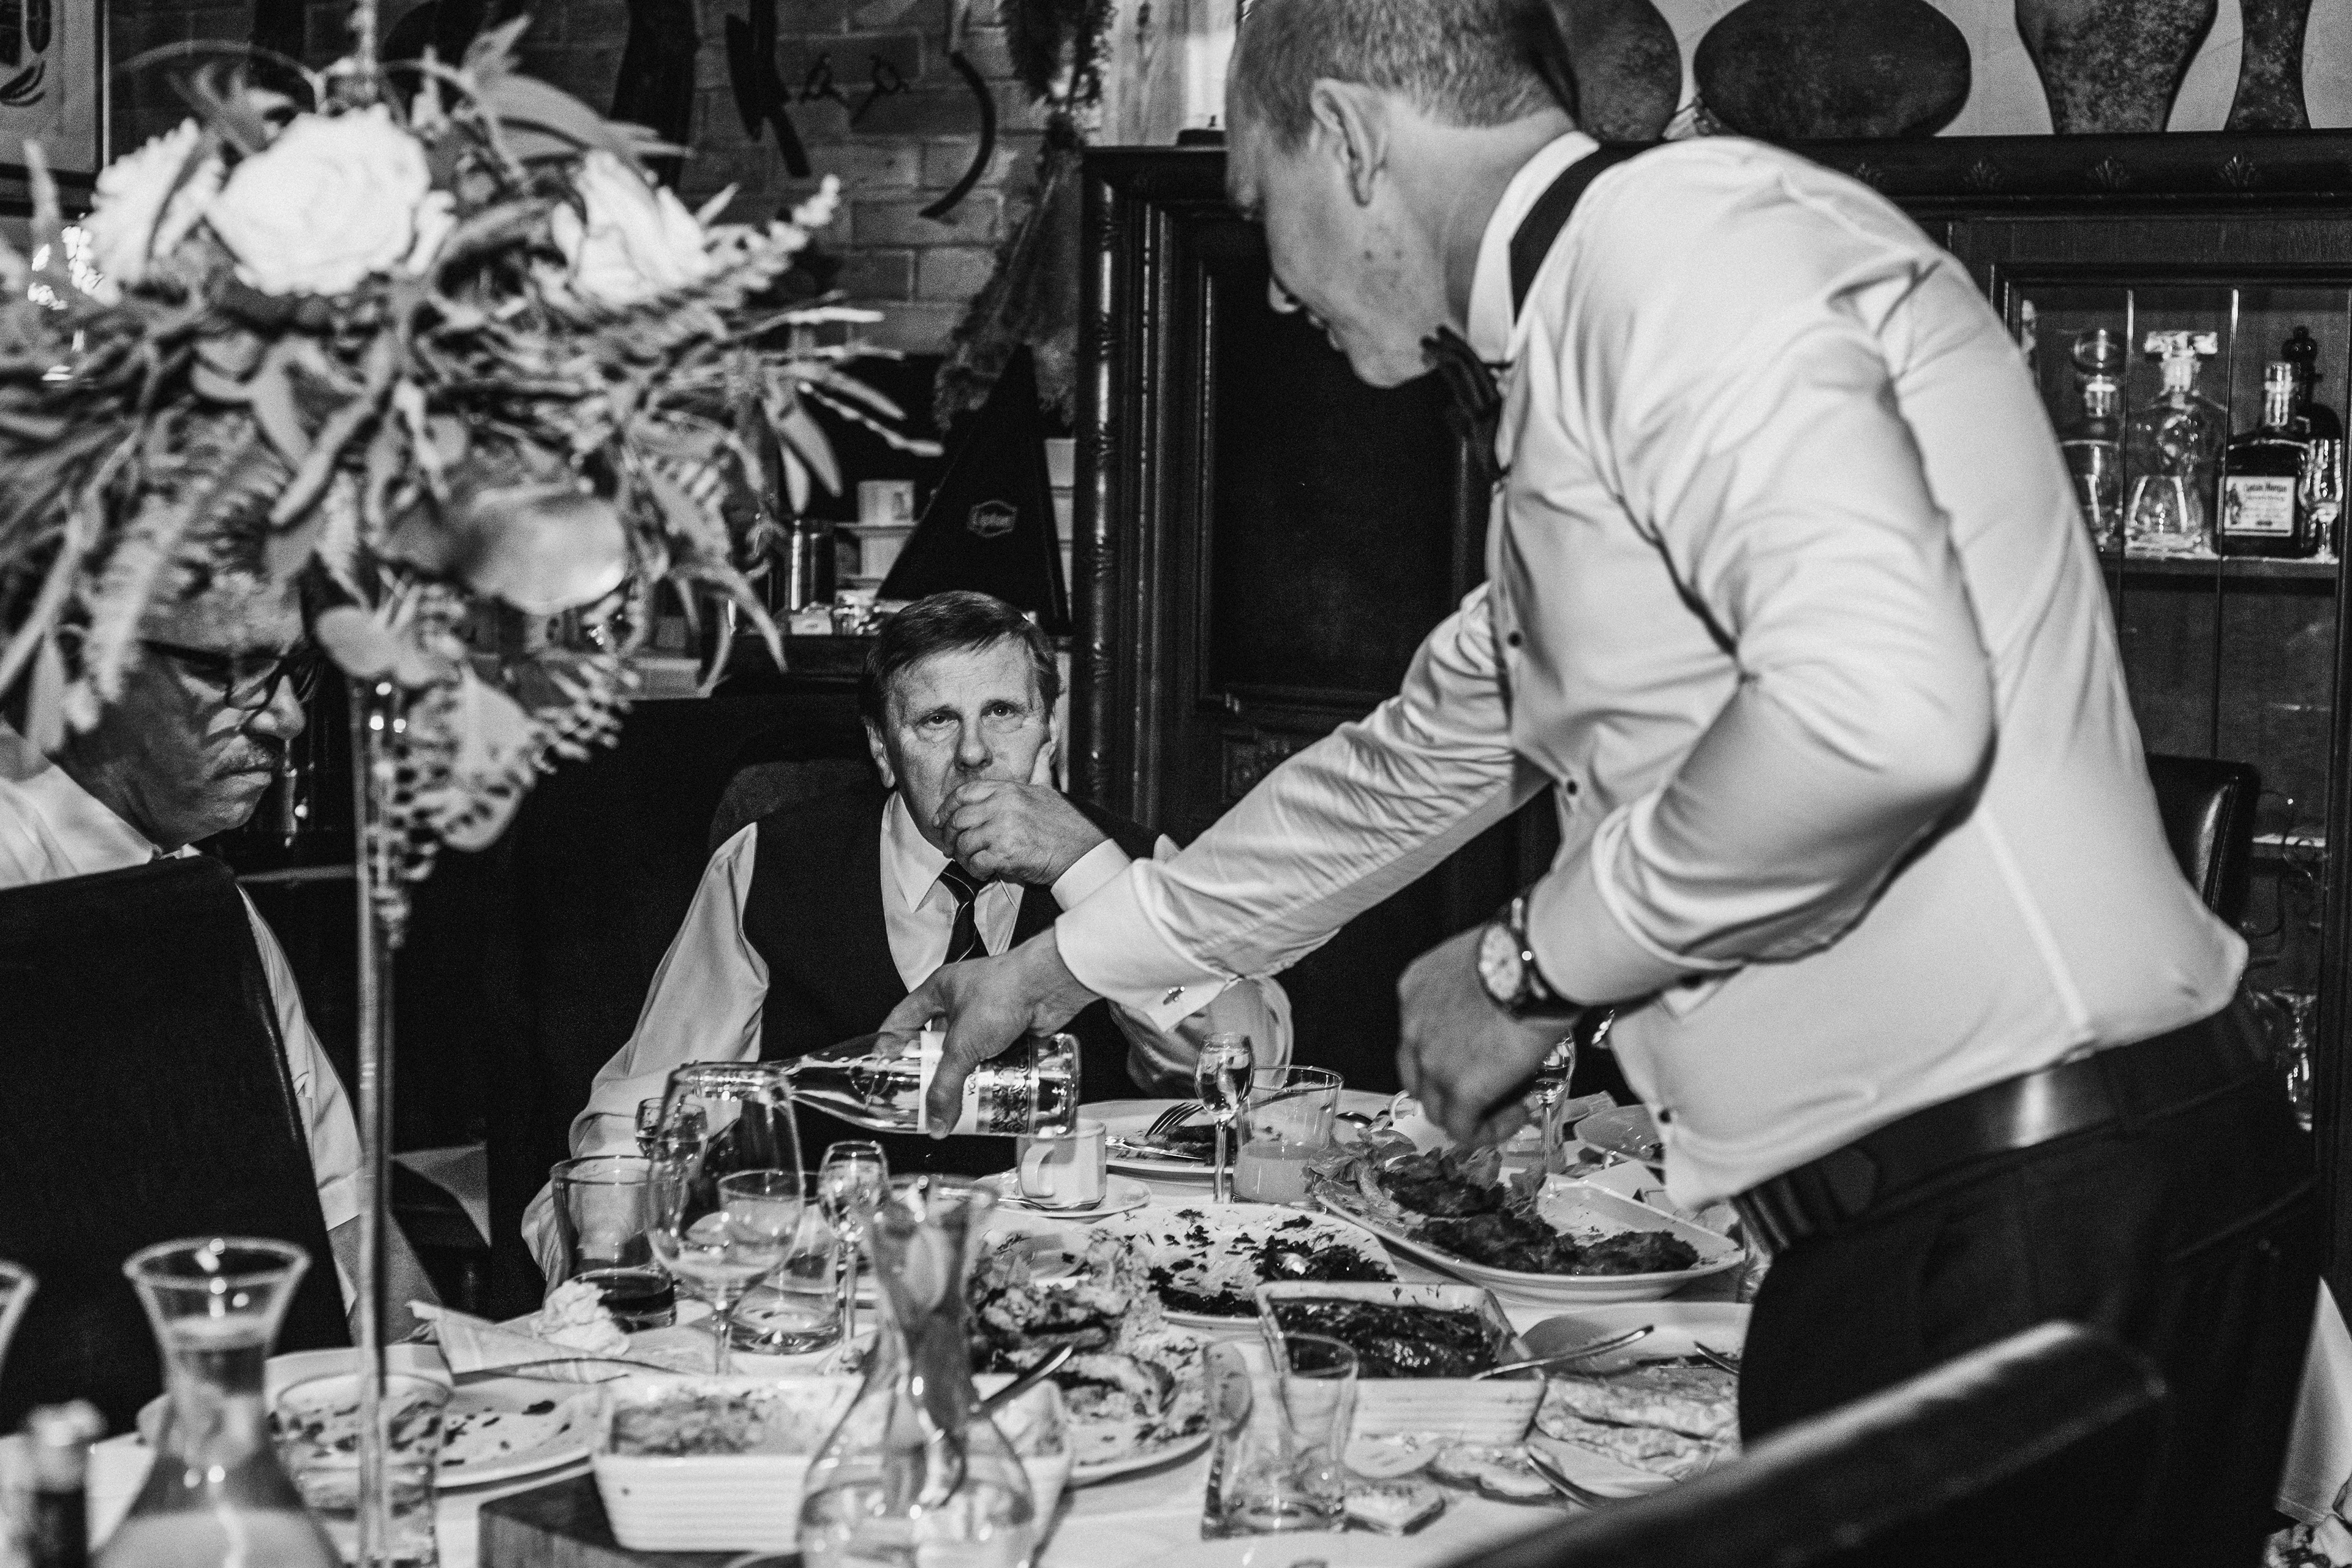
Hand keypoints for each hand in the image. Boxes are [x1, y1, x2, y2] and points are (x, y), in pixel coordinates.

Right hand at [880, 928, 1100, 1134]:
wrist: (1049, 987)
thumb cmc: (1005, 991)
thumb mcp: (963, 1044)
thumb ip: (946, 1085)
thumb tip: (936, 1120)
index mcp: (939, 990)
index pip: (903, 1019)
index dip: (890, 1045)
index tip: (883, 1070)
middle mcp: (961, 1001)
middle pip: (936, 1042)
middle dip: (931, 1069)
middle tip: (923, 1095)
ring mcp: (987, 1016)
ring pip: (966, 1052)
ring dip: (963, 1075)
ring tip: (955, 1101)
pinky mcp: (1010, 1029)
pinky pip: (993, 1057)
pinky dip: (989, 1074)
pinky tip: (985, 1092)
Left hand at [939, 779, 1106, 885]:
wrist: (1082, 852)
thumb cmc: (1066, 825)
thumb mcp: (1047, 791)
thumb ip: (1038, 772)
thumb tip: (1046, 750)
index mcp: (1008, 790)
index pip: (964, 793)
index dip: (947, 807)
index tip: (940, 820)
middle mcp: (1002, 807)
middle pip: (959, 819)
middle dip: (949, 835)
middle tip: (950, 846)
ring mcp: (1003, 830)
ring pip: (964, 843)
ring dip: (962, 856)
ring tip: (969, 862)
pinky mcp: (1006, 854)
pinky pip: (976, 862)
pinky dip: (975, 870)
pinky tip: (983, 871)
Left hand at [1397, 925, 1575, 1145]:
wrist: (1533, 962)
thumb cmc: (1520, 952)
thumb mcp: (1481, 964)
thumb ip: (1479, 990)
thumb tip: (1504, 1003)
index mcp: (1415, 990)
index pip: (1417, 1037)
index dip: (1447, 1054)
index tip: (1478, 1056)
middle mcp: (1413, 1026)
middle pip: (1418, 1077)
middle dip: (1449, 1091)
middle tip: (1487, 1090)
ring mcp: (1433, 1060)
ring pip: (1436, 1109)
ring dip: (1471, 1115)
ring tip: (1507, 1108)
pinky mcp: (1461, 1088)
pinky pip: (1464, 1128)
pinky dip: (1487, 1132)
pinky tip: (1515, 1116)